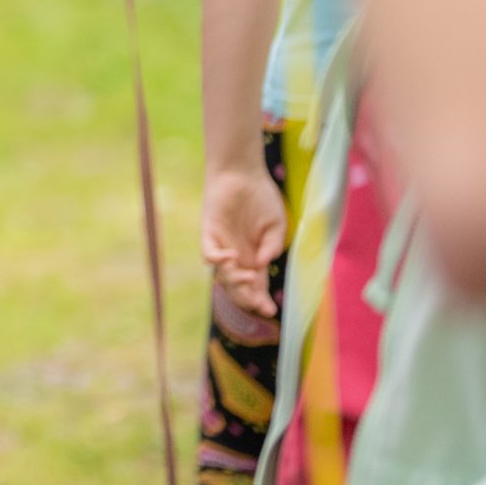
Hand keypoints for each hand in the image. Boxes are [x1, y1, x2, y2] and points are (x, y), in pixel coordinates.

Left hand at [204, 155, 288, 317]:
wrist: (243, 173)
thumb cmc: (261, 197)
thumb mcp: (276, 224)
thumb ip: (273, 244)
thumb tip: (264, 264)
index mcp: (254, 257)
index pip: (257, 286)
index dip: (261, 300)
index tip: (271, 311)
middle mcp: (237, 256)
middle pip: (239, 287)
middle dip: (248, 298)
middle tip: (259, 302)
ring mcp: (222, 246)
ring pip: (224, 275)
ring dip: (237, 281)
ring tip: (250, 276)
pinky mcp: (209, 233)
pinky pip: (208, 254)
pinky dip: (217, 260)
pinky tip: (230, 258)